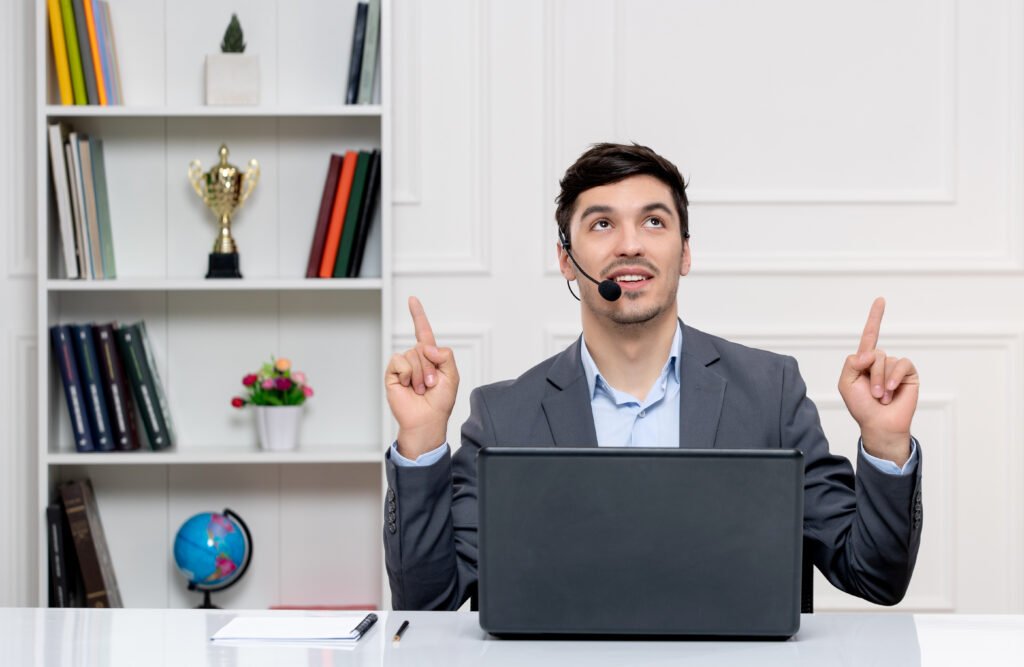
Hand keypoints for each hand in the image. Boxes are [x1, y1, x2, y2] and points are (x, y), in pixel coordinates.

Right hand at [385, 297, 459, 458]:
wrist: (426, 421)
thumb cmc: (440, 402)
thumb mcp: (452, 376)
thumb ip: (446, 356)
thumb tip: (427, 346)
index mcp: (430, 357)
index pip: (423, 332)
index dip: (417, 315)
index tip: (412, 300)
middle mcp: (415, 359)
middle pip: (423, 346)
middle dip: (430, 366)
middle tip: (431, 385)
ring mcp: (403, 366)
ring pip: (413, 354)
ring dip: (420, 374)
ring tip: (420, 389)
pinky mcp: (392, 373)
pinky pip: (399, 361)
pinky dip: (407, 374)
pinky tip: (407, 387)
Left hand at [837, 297, 919, 466]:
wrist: (879, 424)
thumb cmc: (861, 406)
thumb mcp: (846, 383)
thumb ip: (851, 363)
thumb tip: (870, 352)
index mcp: (865, 362)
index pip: (870, 336)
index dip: (875, 318)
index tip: (881, 300)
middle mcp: (881, 362)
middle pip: (874, 353)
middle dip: (870, 374)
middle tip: (872, 394)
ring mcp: (896, 367)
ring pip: (887, 360)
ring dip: (881, 380)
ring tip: (881, 396)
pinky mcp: (909, 374)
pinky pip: (902, 364)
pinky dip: (894, 377)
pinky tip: (892, 390)